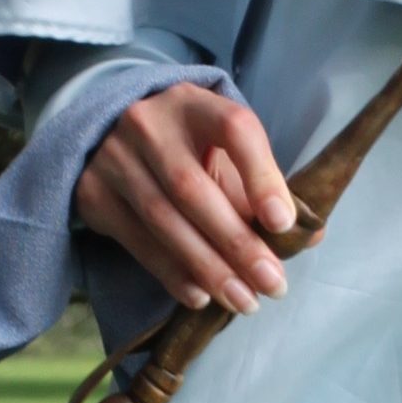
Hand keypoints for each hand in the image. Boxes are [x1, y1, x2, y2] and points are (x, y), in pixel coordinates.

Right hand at [73, 84, 298, 314]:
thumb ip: (263, 186)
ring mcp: (114, 158)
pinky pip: (136, 241)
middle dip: (237, 243)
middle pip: (193, 187)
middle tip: (273, 283)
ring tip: (245, 300)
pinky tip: (201, 295)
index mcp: (194, 102)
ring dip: (208, 267)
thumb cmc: (187, 146)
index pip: (234, 129)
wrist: (111, 135)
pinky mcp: (93, 193)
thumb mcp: (224, 149)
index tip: (284, 223)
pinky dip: (172, 273)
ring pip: (164, 220)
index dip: (261, 176)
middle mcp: (148, 124)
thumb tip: (308, 236)